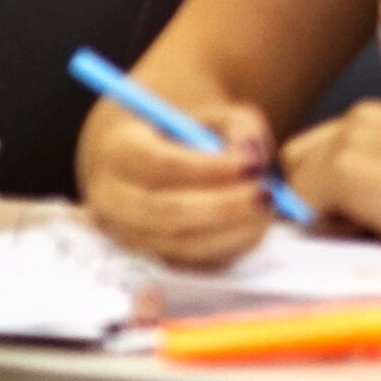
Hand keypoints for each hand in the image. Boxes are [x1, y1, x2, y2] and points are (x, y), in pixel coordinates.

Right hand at [79, 89, 284, 269]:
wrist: (160, 164)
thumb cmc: (191, 136)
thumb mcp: (217, 117)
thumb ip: (241, 129)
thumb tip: (253, 157)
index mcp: (120, 151)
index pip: (157, 164)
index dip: (205, 168)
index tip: (249, 165)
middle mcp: (114, 198)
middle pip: (162, 212)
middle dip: (220, 206)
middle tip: (265, 193)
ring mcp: (128, 234)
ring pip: (176, 244)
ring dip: (228, 231)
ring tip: (266, 208)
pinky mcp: (149, 258)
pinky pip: (189, 263)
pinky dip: (226, 247)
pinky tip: (254, 226)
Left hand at [279, 98, 380, 261]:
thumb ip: (356, 174)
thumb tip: (298, 205)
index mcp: (374, 116)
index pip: (310, 153)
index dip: (325, 188)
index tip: (369, 207)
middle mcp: (358, 116)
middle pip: (294, 164)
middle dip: (316, 196)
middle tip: (369, 215)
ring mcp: (349, 138)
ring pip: (296, 188)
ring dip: (324, 213)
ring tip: (378, 218)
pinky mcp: (344, 166)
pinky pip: (303, 208)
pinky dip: (329, 226)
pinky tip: (377, 223)